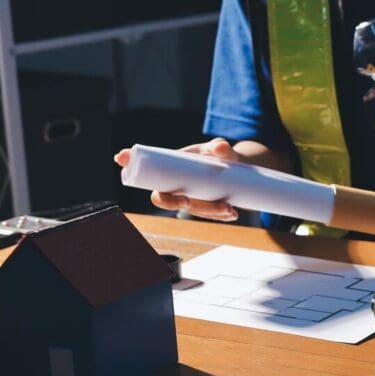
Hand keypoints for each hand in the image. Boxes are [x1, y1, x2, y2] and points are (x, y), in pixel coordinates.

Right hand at [114, 138, 239, 221]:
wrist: (238, 165)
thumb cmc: (218, 154)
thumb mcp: (217, 148)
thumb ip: (220, 147)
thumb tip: (220, 148)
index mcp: (171, 169)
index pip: (147, 172)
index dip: (132, 167)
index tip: (123, 160)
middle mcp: (177, 186)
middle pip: (167, 199)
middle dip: (174, 203)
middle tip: (187, 201)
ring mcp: (192, 198)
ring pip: (194, 210)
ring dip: (208, 212)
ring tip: (227, 208)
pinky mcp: (207, 207)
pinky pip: (211, 215)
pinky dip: (221, 216)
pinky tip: (232, 214)